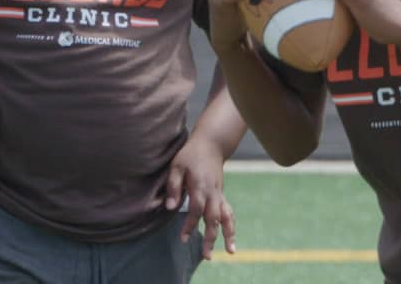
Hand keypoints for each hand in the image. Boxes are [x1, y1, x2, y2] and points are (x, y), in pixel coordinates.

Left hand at [164, 135, 236, 259]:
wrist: (211, 144)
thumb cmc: (190, 155)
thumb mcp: (176, 166)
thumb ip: (173, 187)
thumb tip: (170, 207)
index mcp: (200, 186)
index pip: (196, 210)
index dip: (190, 225)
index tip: (183, 238)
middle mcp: (213, 192)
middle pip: (213, 219)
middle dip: (211, 238)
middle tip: (207, 256)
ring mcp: (219, 194)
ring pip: (226, 217)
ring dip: (229, 234)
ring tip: (230, 251)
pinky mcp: (221, 194)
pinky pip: (228, 212)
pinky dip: (230, 225)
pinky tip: (230, 238)